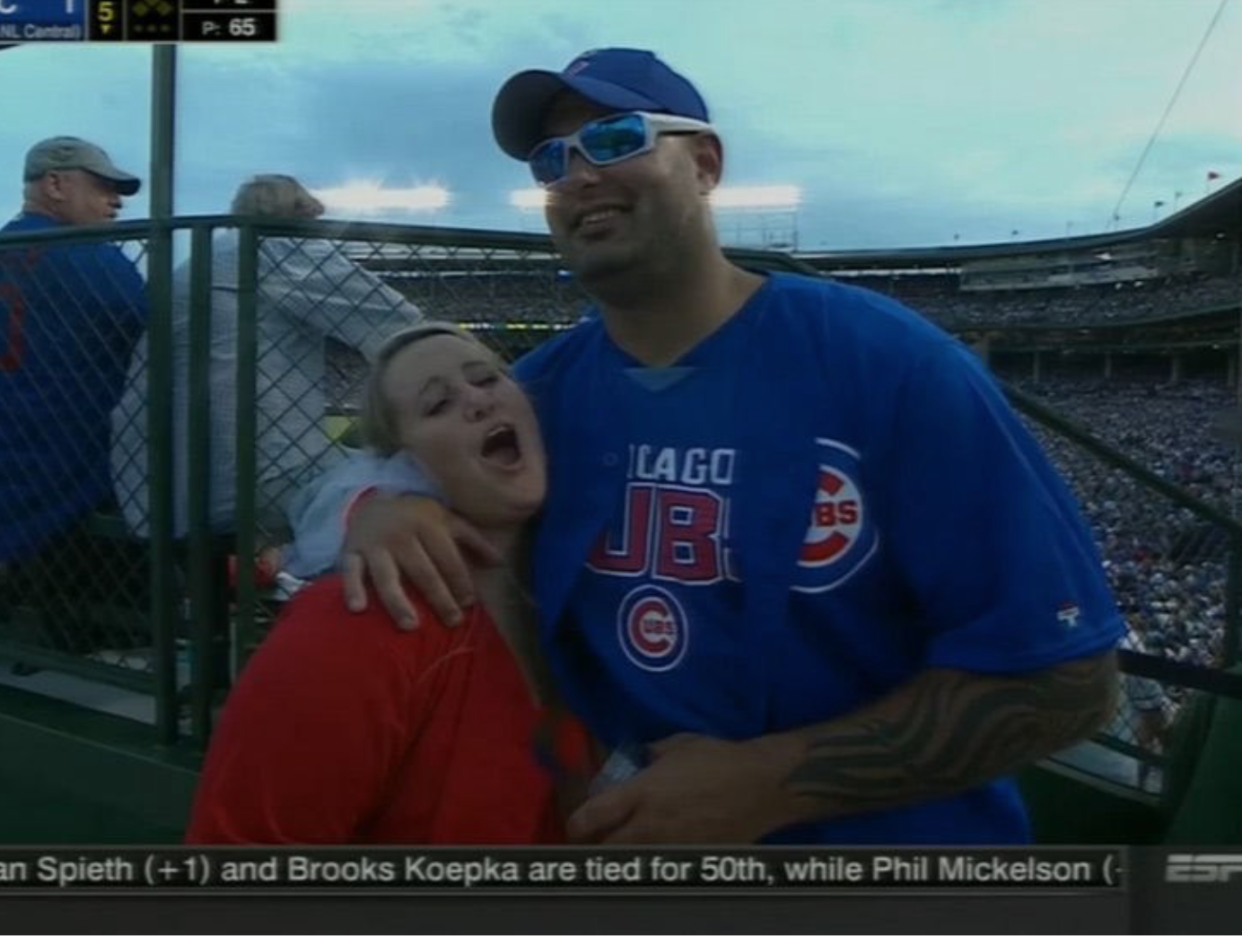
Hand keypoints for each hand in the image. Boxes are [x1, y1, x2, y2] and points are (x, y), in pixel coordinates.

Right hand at [340, 493, 500, 628]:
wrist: (371, 502)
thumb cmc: (416, 517)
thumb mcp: (446, 520)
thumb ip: (473, 541)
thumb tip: (500, 563)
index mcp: (428, 524)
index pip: (448, 557)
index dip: (460, 580)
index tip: (469, 603)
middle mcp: (402, 535)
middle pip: (422, 571)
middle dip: (439, 597)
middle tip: (452, 622)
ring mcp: (375, 545)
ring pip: (387, 576)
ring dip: (399, 601)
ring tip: (411, 625)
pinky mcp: (351, 552)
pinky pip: (350, 572)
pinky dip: (352, 589)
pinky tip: (359, 609)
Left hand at [566, 733, 799, 843]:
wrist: (761, 785)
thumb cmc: (718, 759)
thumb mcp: (675, 746)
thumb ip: (647, 757)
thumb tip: (633, 763)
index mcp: (641, 793)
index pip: (590, 818)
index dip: (576, 825)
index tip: (577, 824)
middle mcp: (649, 825)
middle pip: (605, 849)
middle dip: (594, 847)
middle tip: (594, 841)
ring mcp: (670, 846)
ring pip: (631, 862)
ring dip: (622, 855)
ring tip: (623, 845)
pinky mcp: (690, 859)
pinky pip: (659, 864)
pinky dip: (651, 860)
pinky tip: (655, 850)